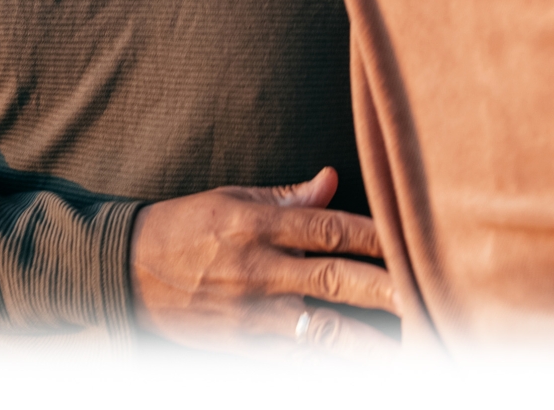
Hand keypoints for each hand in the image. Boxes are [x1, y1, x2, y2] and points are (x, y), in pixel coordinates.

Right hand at [130, 167, 395, 353]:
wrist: (122, 270)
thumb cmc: (181, 228)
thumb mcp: (229, 200)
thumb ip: (286, 197)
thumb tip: (333, 180)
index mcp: (258, 223)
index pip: (331, 227)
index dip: (377, 235)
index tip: (416, 240)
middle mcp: (259, 267)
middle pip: (336, 279)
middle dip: (388, 291)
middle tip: (432, 300)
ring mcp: (250, 310)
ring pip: (322, 330)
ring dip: (370, 343)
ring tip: (412, 351)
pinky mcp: (241, 343)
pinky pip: (294, 360)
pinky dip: (327, 367)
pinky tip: (359, 372)